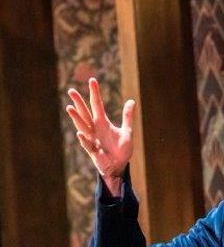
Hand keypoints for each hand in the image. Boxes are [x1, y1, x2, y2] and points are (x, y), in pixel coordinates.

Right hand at [66, 77, 134, 196]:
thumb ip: (127, 117)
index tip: (92, 80)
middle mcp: (94, 129)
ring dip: (76, 118)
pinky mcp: (92, 151)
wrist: (119, 166)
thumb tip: (131, 101)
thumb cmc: (121, 149)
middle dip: (78, 103)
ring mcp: (92, 139)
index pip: (97, 104)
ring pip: (82, 126)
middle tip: (71, 91)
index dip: (95, 93)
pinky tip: (80, 134)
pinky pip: (87, 144)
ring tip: (69, 108)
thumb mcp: (127, 131)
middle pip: (85, 113)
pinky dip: (84, 139)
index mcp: (102, 122)